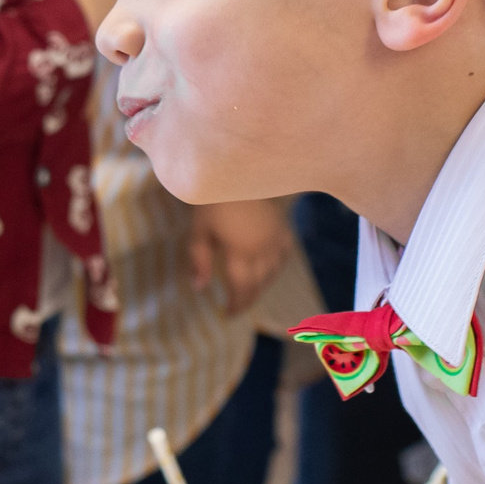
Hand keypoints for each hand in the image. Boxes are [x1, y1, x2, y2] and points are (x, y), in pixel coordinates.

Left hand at [189, 198, 294, 315]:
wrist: (237, 169)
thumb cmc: (212, 198)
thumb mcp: (199, 230)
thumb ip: (200, 260)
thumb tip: (200, 288)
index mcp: (241, 251)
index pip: (241, 287)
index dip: (236, 304)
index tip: (228, 314)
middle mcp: (263, 248)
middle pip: (259, 283)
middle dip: (248, 298)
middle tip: (237, 306)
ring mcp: (276, 238)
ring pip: (273, 271)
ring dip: (262, 285)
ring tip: (249, 291)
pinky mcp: (283, 227)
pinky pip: (284, 254)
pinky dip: (277, 266)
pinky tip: (269, 269)